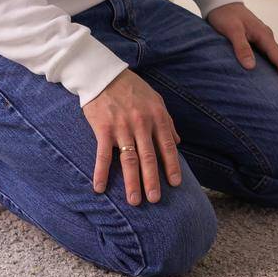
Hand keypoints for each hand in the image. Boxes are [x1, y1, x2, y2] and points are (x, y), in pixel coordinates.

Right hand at [83, 69, 181, 205]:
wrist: (104, 75)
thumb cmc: (132, 89)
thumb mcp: (156, 100)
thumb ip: (167, 122)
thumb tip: (177, 142)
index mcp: (156, 117)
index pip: (167, 146)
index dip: (171, 166)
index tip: (175, 183)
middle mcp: (141, 124)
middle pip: (148, 157)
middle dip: (152, 180)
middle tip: (155, 199)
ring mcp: (122, 127)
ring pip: (128, 159)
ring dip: (132, 182)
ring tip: (134, 201)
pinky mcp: (103, 129)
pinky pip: (103, 154)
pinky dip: (101, 172)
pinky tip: (100, 188)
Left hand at [207, 1, 277, 96]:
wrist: (220, 2)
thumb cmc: (224, 15)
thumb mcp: (232, 30)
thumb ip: (241, 47)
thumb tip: (251, 67)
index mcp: (264, 36)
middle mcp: (267, 38)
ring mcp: (262, 39)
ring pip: (277, 59)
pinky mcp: (256, 41)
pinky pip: (269, 57)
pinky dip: (275, 67)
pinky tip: (275, 76)